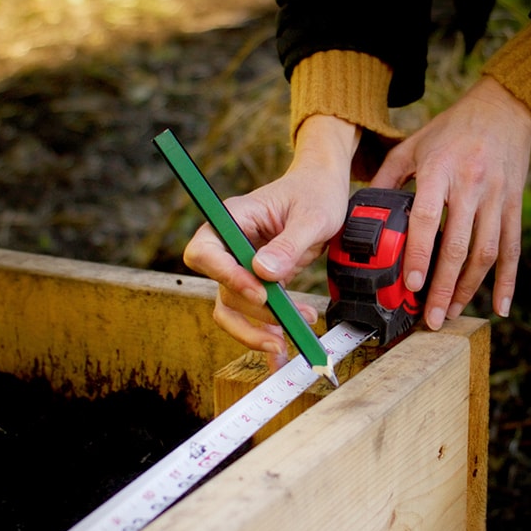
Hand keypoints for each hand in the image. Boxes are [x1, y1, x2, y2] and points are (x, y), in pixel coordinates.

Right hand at [183, 115, 359, 368]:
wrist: (325, 188)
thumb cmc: (316, 192)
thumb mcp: (312, 216)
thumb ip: (289, 244)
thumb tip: (264, 273)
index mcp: (235, 218)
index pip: (205, 250)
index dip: (225, 275)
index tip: (259, 292)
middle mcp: (232, 243)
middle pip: (220, 287)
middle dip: (250, 311)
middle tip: (284, 324)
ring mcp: (243, 263)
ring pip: (233, 306)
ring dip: (260, 326)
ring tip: (295, 333)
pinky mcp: (258, 280)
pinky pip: (254, 310)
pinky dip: (268, 328)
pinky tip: (287, 342)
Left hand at [371, 76, 530, 326]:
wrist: (504, 108)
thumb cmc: (453, 128)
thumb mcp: (414, 144)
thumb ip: (388, 176)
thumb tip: (365, 209)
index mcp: (440, 170)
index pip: (427, 219)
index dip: (419, 255)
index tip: (412, 285)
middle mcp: (471, 186)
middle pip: (459, 246)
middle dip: (444, 286)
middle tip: (432, 317)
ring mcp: (497, 198)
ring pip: (486, 253)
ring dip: (469, 288)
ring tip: (452, 312)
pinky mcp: (515, 206)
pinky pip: (513, 249)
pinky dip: (508, 281)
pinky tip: (501, 307)